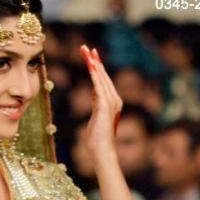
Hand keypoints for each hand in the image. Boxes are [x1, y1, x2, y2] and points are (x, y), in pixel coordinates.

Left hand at [79, 44, 122, 158]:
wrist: (102, 151)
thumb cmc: (97, 138)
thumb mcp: (96, 115)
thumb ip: (96, 103)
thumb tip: (93, 93)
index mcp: (112, 102)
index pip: (103, 80)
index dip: (97, 67)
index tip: (90, 55)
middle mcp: (114, 100)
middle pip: (103, 76)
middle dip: (94, 61)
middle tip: (85, 48)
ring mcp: (111, 103)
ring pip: (101, 79)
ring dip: (94, 64)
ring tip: (86, 52)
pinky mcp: (105, 107)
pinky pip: (99, 88)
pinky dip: (96, 76)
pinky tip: (91, 66)